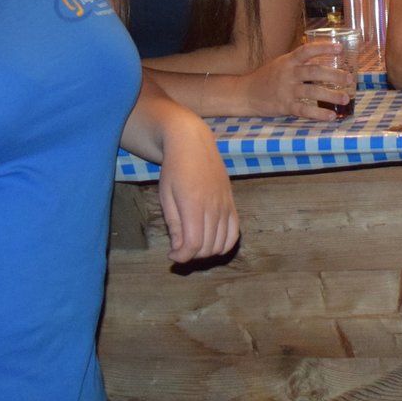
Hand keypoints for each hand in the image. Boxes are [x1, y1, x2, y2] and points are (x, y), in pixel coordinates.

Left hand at [155, 121, 238, 262]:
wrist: (193, 144)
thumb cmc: (174, 169)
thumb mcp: (166, 196)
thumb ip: (174, 224)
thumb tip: (179, 250)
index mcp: (193, 204)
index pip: (194, 244)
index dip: (182, 257)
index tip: (171, 256)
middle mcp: (214, 206)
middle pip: (208, 247)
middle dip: (192, 255)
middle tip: (180, 249)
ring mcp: (226, 205)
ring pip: (222, 243)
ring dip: (206, 252)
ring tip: (193, 245)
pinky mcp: (232, 203)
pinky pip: (235, 232)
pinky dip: (225, 245)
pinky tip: (211, 243)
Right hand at [242, 41, 354, 118]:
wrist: (246, 93)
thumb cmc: (268, 77)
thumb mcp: (282, 64)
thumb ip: (300, 64)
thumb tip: (325, 62)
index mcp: (288, 61)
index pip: (307, 51)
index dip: (324, 48)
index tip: (341, 48)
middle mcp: (288, 74)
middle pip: (314, 72)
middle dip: (334, 75)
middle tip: (350, 79)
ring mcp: (286, 91)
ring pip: (312, 92)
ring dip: (331, 96)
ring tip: (345, 99)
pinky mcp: (284, 106)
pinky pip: (304, 110)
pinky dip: (319, 114)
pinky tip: (331, 116)